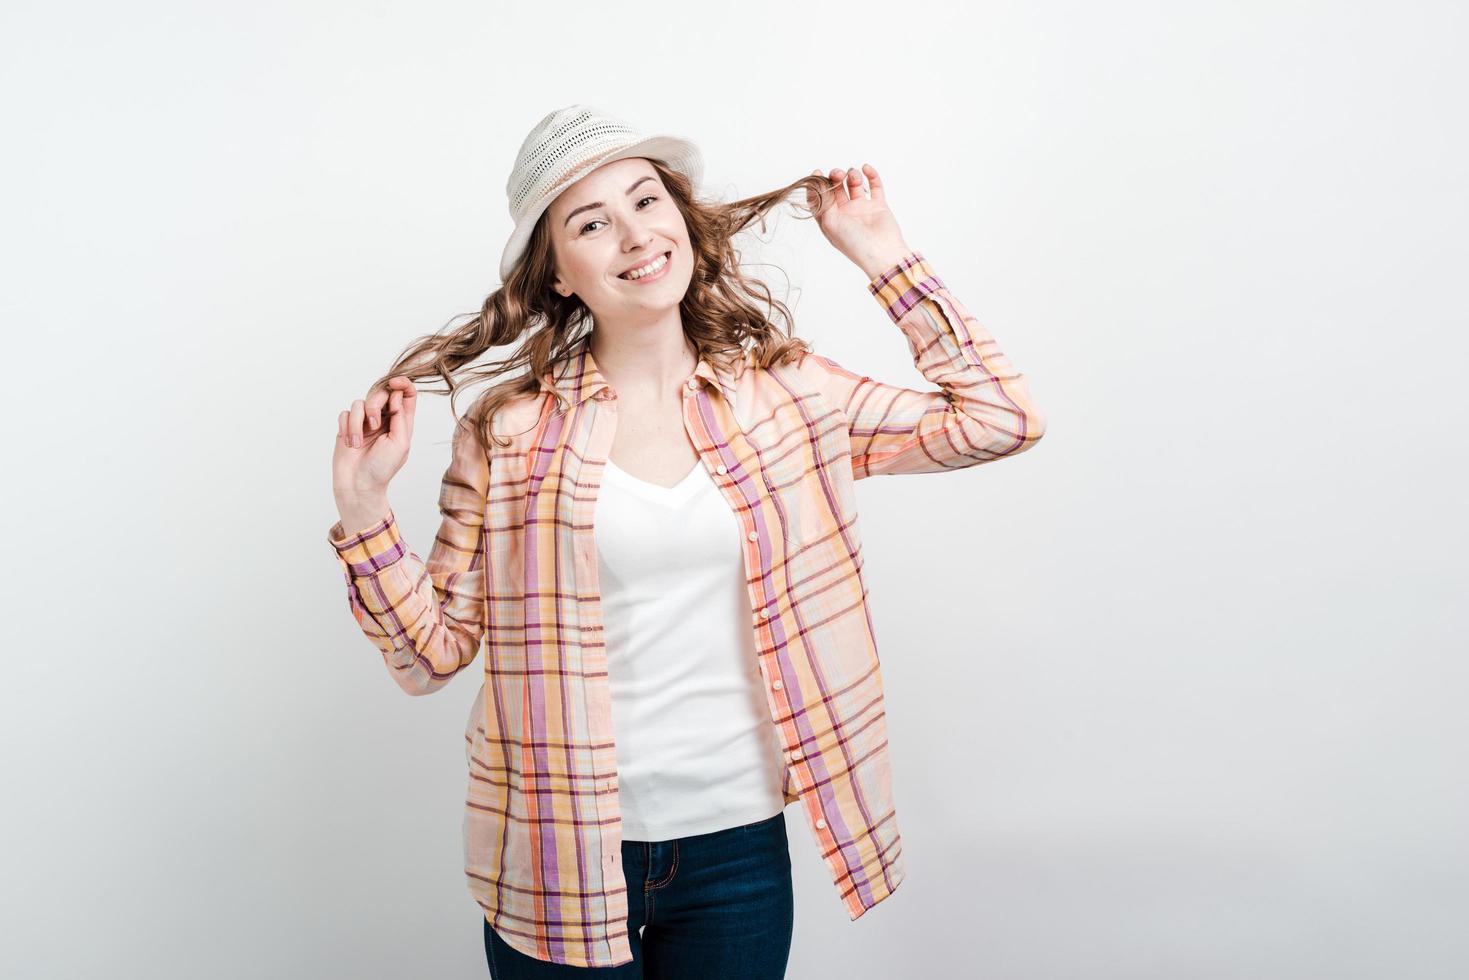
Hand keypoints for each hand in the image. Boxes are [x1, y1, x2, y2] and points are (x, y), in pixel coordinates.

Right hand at [332, 375, 415, 495]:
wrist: (358, 484)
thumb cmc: (382, 468)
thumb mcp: (400, 444)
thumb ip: (401, 418)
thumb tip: (397, 395)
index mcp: (401, 422)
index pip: (406, 394)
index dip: (402, 383)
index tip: (395, 383)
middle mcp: (384, 419)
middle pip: (380, 392)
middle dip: (375, 405)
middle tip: (374, 425)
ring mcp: (364, 422)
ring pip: (359, 403)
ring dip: (357, 423)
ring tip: (357, 443)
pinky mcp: (348, 427)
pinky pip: (345, 413)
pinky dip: (346, 427)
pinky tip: (348, 442)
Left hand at [804, 164, 910, 277]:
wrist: (881, 253)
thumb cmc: (853, 243)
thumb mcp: (829, 223)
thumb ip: (822, 202)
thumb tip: (816, 183)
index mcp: (831, 220)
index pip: (820, 199)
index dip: (817, 185)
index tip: (817, 172)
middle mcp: (845, 214)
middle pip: (836, 189)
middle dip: (835, 177)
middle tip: (837, 174)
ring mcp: (862, 209)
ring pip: (854, 185)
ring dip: (852, 176)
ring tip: (853, 176)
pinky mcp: (878, 205)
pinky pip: (875, 186)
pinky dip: (871, 175)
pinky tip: (866, 168)